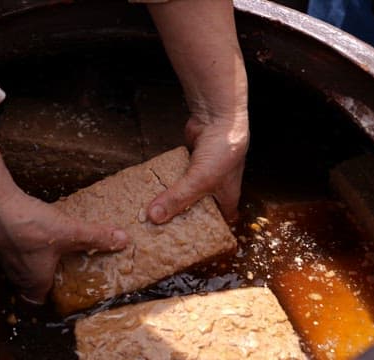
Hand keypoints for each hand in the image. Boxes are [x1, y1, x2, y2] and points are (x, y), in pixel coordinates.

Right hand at [0, 191, 128, 303]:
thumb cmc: (29, 227)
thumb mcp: (69, 232)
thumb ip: (96, 237)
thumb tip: (123, 240)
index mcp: (34, 280)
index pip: (38, 302)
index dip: (50, 300)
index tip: (64, 292)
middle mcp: (18, 274)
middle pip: (30, 285)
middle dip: (46, 280)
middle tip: (63, 271)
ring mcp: (6, 258)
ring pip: (22, 268)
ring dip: (35, 262)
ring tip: (53, 252)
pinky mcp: (1, 241)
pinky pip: (16, 250)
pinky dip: (27, 246)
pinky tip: (37, 232)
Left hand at [146, 0, 248, 222]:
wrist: (218, 115)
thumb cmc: (222, 151)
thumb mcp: (200, 180)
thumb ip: (177, 199)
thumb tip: (153, 218)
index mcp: (226, 199)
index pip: (219, 225)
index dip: (207, 236)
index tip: (187, 247)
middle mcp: (215, 189)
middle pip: (196, 211)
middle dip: (181, 221)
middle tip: (159, 235)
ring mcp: (200, 175)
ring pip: (183, 194)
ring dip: (169, 202)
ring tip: (148, 218)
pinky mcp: (187, 163)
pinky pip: (173, 178)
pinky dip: (163, 184)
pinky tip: (147, 193)